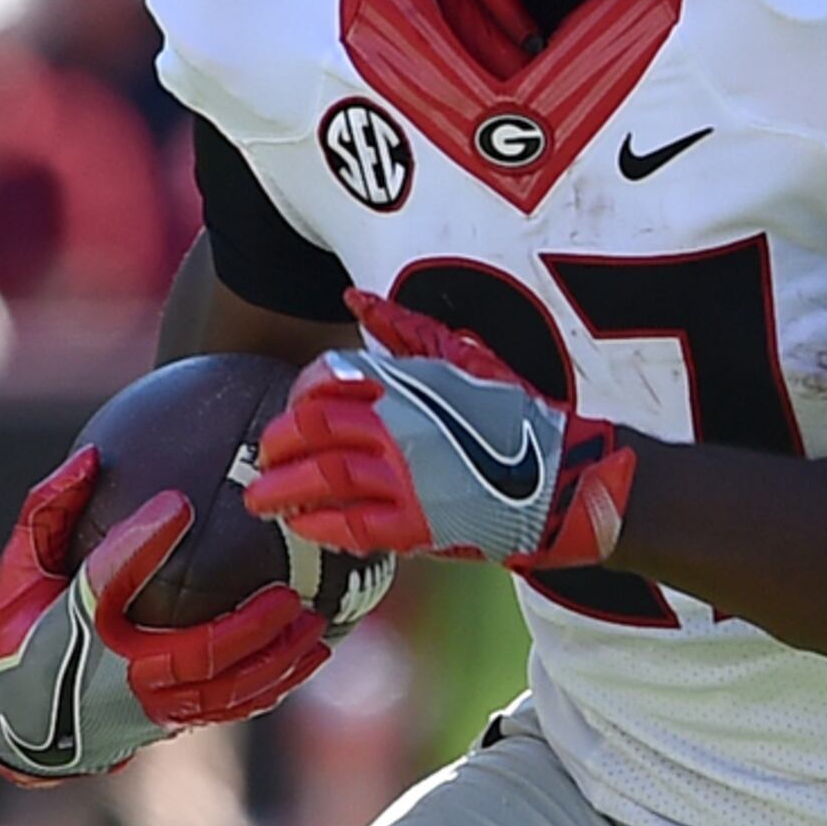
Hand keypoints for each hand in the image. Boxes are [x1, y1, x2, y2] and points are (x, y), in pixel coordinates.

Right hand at [0, 448, 330, 784]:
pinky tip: (307, 655)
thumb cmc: (24, 630)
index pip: (106, 580)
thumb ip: (49, 512)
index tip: (177, 501)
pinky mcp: (170, 722)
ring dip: (275, 659)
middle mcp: (117, 675)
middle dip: (249, 627)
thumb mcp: (22, 569)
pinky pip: (231, 709)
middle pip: (197, 656)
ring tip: (312, 621)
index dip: (141, 541)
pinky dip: (273, 686)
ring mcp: (149, 707)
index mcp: (74, 629)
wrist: (15, 715)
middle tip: (287, 593)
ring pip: (225, 692)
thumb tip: (90, 457)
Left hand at [243, 289, 637, 569]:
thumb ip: (406, 331)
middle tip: (264, 461)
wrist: (565, 478)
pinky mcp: (419, 523)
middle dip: (279, 445)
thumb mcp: (464, 361)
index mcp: (410, 381)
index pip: (326, 378)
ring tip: (261, 501)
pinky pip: (350, 525)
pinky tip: (302, 526)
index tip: (294, 413)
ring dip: (281, 490)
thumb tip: (355, 298)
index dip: (298, 396)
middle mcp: (403, 424)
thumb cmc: (514, 418)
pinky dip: (318, 525)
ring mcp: (409, 475)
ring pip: (322, 477)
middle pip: (311, 427)